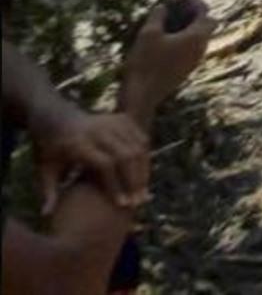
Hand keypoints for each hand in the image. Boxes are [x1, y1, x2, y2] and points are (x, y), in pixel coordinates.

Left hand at [30, 105, 149, 211]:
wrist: (57, 118)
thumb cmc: (52, 151)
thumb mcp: (45, 170)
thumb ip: (48, 192)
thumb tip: (47, 215)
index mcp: (79, 143)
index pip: (105, 165)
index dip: (116, 185)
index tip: (121, 204)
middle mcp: (99, 130)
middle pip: (126, 155)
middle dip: (135, 180)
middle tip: (138, 201)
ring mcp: (113, 121)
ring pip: (138, 147)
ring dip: (144, 171)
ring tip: (143, 191)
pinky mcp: (122, 118)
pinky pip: (141, 139)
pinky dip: (145, 158)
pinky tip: (143, 175)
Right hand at [118, 0, 213, 125]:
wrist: (141, 97)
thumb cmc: (145, 63)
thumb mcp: (148, 34)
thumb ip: (158, 16)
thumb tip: (163, 6)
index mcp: (197, 38)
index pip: (204, 12)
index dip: (193, 1)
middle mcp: (201, 49)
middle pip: (205, 24)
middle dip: (192, 12)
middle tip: (174, 5)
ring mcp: (194, 61)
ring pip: (198, 37)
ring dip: (186, 25)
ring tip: (167, 19)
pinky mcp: (185, 69)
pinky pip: (190, 47)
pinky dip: (182, 37)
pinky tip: (164, 36)